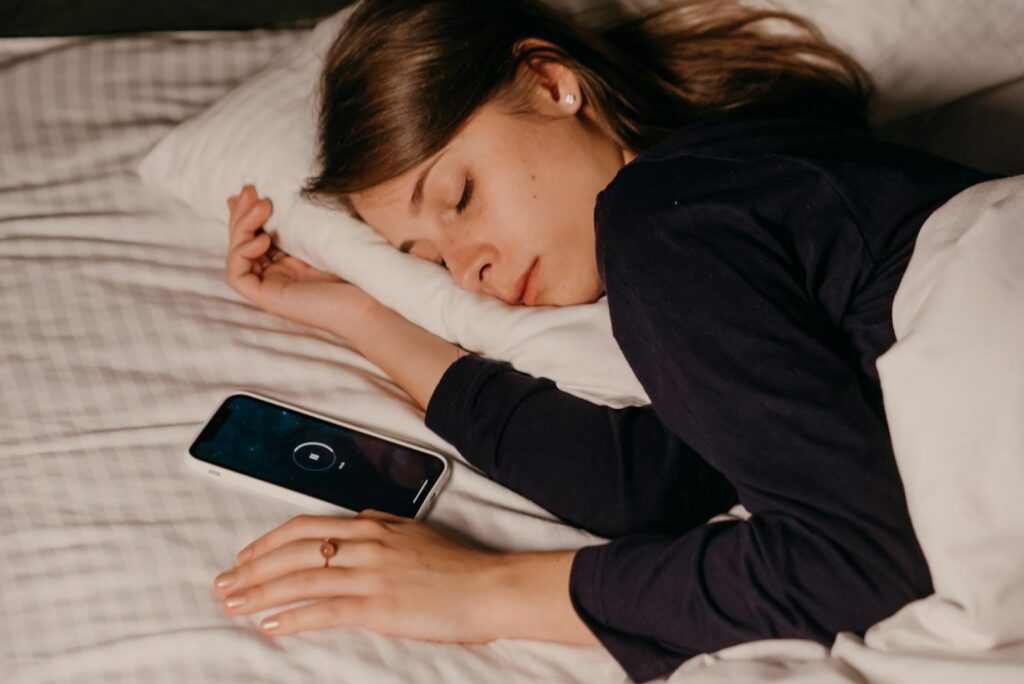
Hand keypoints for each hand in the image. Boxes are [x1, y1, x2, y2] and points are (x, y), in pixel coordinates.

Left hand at [211, 510, 506, 642]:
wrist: (488, 586)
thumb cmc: (456, 563)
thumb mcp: (415, 530)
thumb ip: (382, 525)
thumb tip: (358, 519)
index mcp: (372, 526)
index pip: (305, 528)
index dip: (268, 542)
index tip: (244, 557)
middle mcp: (365, 545)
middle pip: (293, 553)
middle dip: (251, 569)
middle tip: (223, 584)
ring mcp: (370, 575)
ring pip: (300, 580)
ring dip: (260, 593)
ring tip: (233, 606)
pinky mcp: (378, 607)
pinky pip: (324, 611)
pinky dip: (291, 618)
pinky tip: (270, 625)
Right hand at [226, 185, 381, 336]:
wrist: (373, 301)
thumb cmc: (358, 268)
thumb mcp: (326, 234)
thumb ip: (303, 219)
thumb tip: (282, 193)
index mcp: (290, 260)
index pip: (256, 233)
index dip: (247, 212)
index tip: (252, 189)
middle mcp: (278, 273)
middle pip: (241, 241)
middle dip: (241, 213)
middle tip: (250, 190)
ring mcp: (272, 286)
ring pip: (236, 256)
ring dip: (240, 227)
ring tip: (262, 207)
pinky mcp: (268, 299)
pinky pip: (237, 277)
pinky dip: (242, 254)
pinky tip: (263, 240)